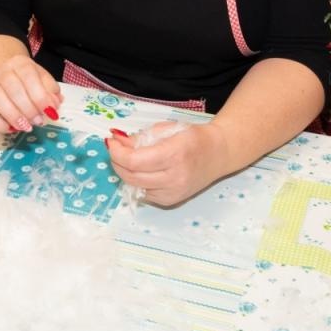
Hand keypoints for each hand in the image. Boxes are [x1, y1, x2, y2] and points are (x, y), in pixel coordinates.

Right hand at [0, 52, 60, 133]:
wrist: (4, 78)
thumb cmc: (27, 81)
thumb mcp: (42, 80)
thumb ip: (50, 90)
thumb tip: (55, 103)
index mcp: (19, 63)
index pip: (29, 76)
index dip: (40, 96)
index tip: (51, 111)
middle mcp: (2, 72)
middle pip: (13, 88)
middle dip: (29, 108)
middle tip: (39, 121)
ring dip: (14, 115)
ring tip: (27, 126)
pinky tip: (12, 128)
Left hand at [106, 121, 225, 206]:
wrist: (219, 154)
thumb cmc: (193, 137)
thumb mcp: (167, 129)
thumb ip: (140, 137)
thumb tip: (116, 142)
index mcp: (174, 154)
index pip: (134, 161)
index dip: (117, 153)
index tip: (111, 142)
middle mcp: (174, 177)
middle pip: (131, 176)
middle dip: (117, 162)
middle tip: (115, 149)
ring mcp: (173, 192)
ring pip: (134, 187)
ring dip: (125, 172)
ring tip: (128, 158)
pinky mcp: (171, 201)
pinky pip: (144, 193)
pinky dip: (137, 182)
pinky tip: (143, 171)